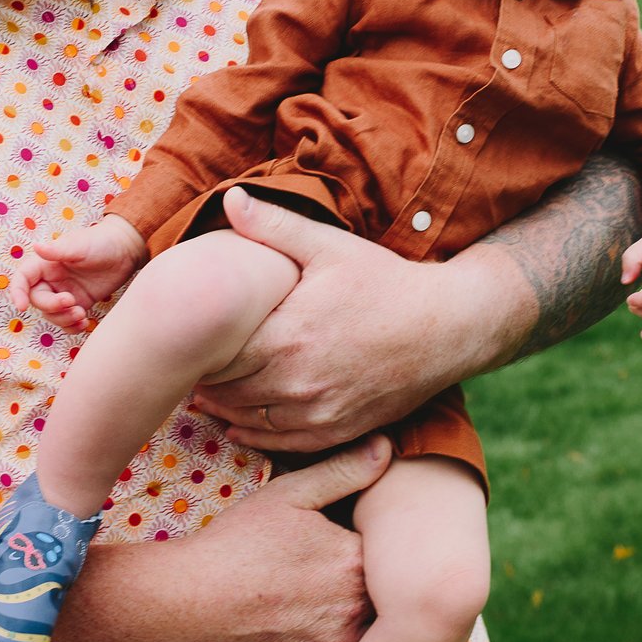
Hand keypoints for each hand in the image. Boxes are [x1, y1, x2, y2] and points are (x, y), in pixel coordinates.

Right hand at [18, 217, 148, 329]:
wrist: (126, 249)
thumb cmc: (101, 241)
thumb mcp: (80, 245)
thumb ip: (58, 250)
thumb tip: (36, 246)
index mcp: (46, 263)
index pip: (22, 279)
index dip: (17, 292)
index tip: (22, 306)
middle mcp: (52, 280)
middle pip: (38, 301)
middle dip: (52, 307)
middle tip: (73, 303)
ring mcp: (64, 293)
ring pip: (52, 314)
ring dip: (64, 319)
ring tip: (81, 314)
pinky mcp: (79, 303)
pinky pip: (68, 321)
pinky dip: (72, 327)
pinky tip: (85, 323)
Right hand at [180, 436, 388, 641]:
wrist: (189, 603)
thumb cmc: (236, 543)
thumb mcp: (289, 493)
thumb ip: (343, 470)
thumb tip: (386, 446)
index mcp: (356, 556)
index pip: (389, 549)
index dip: (369, 542)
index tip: (347, 540)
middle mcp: (358, 602)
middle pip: (382, 588)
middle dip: (370, 579)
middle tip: (330, 571)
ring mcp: (341, 641)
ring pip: (371, 625)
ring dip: (358, 613)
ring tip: (322, 599)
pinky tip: (315, 629)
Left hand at [189, 189, 482, 452]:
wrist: (449, 326)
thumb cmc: (387, 282)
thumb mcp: (331, 246)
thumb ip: (275, 226)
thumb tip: (230, 198)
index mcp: (288, 336)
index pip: (219, 355)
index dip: (200, 348)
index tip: (194, 336)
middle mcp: (299, 382)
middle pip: (228, 392)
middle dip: (206, 380)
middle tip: (192, 365)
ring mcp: (320, 411)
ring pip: (249, 422)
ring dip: (224, 410)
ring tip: (208, 393)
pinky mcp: (340, 430)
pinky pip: (283, 444)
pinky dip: (255, 436)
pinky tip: (241, 424)